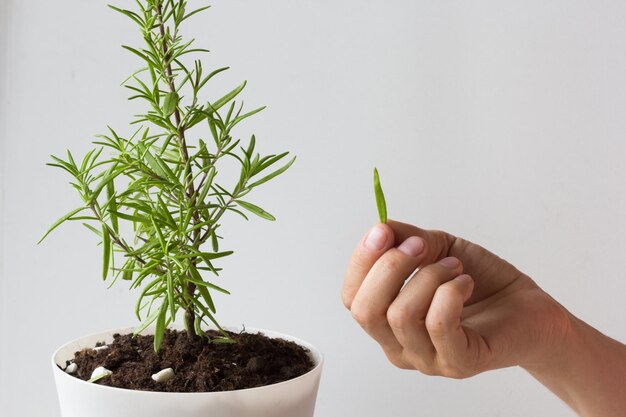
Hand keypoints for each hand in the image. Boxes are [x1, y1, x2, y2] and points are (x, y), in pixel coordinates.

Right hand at [342, 219, 570, 377]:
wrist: (527, 307)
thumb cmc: (479, 281)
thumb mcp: (437, 249)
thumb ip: (406, 238)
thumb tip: (380, 227)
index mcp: (386, 319)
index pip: (352, 297)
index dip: (361, 262)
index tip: (382, 232)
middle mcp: (399, 345)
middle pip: (365, 311)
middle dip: (389, 268)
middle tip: (420, 246)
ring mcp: (427, 359)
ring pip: (401, 315)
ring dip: (429, 277)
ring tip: (454, 267)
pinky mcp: (459, 363)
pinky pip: (439, 325)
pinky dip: (451, 292)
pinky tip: (465, 282)